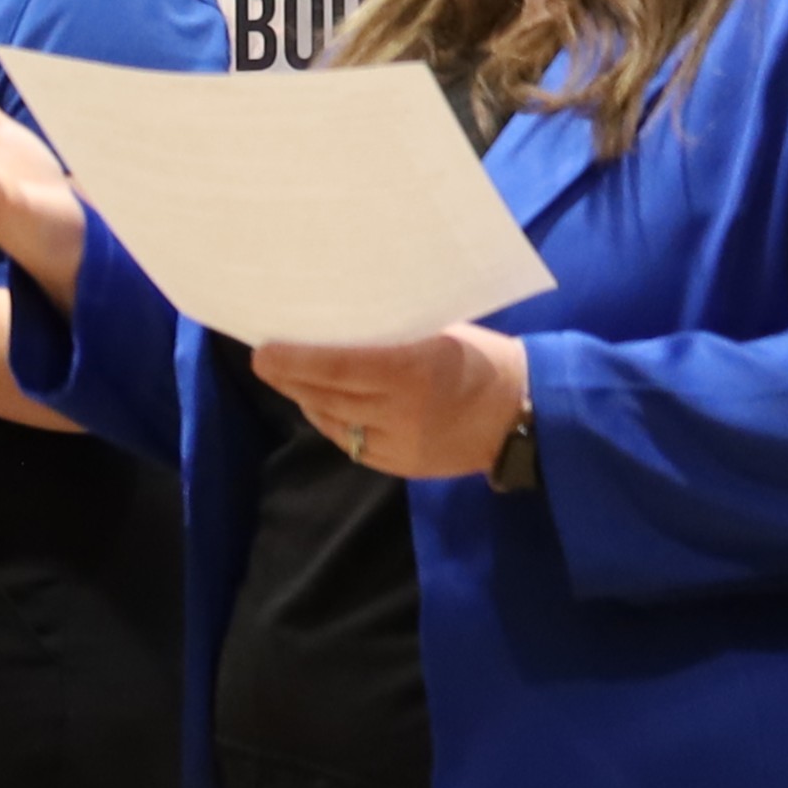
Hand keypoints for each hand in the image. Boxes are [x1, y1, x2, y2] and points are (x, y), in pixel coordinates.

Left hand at [252, 324, 529, 478]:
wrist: (523, 414)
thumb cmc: (482, 358)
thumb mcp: (441, 332)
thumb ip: (392, 333)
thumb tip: (339, 320)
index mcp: (414, 369)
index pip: (340, 366)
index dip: (297, 361)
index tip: (263, 352)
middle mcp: (403, 411)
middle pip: (329, 396)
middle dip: (291, 378)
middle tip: (265, 360)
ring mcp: (401, 444)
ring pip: (335, 422)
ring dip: (306, 399)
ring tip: (287, 378)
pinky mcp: (402, 467)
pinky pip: (352, 445)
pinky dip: (331, 423)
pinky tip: (320, 405)